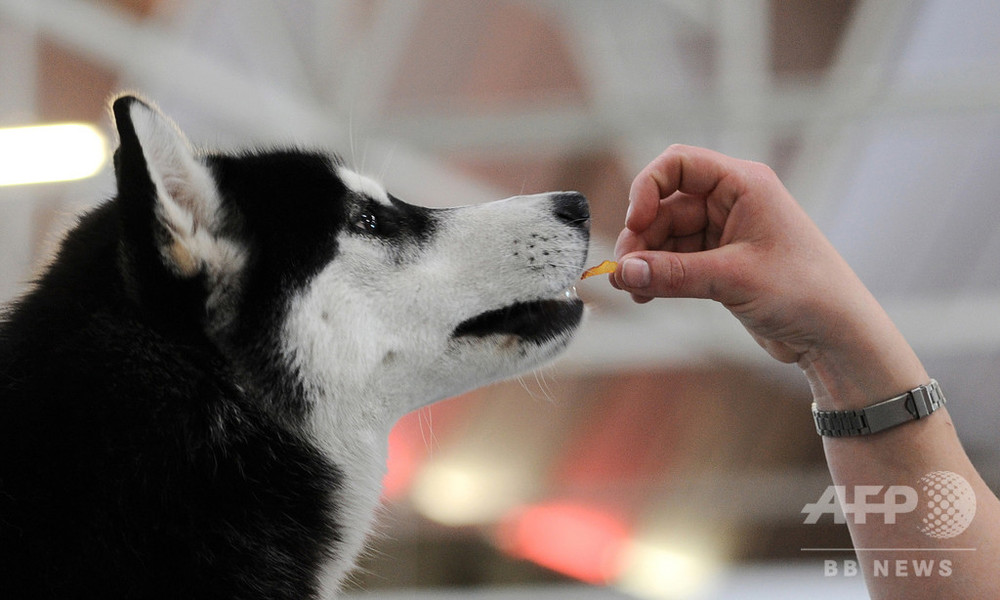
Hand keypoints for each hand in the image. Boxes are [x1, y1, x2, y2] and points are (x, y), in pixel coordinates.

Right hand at [611, 145, 925, 405]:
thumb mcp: (732, 279)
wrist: (836, 334)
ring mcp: (726, 232)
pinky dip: (658, 274)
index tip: (635, 224)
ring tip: (634, 291)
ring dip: (646, 261)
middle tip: (624, 273)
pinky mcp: (721, 262)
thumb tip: (622, 272)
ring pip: (666, 235)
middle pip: (665, 205)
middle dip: (641, 238)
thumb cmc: (804, 292)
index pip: (678, 164)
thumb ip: (672, 274)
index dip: (647, 189)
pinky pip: (676, 259)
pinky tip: (646, 294)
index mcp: (743, 184)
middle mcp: (732, 201)